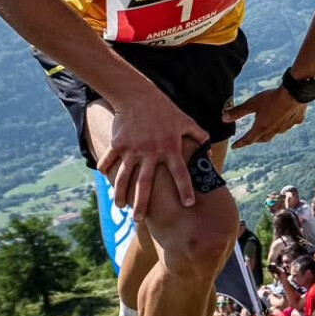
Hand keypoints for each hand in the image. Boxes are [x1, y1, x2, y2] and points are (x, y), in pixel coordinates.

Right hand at [99, 88, 207, 216]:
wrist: (138, 95)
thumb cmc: (165, 109)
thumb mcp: (185, 121)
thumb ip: (199, 137)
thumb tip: (209, 152)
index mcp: (170, 147)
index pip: (181, 173)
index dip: (185, 189)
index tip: (188, 204)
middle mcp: (151, 151)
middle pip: (146, 184)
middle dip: (142, 204)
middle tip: (140, 220)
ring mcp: (133, 149)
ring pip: (125, 177)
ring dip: (121, 194)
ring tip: (121, 206)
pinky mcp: (118, 144)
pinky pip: (110, 160)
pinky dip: (106, 170)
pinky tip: (105, 180)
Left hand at [222, 86, 306, 148]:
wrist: (295, 92)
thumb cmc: (272, 97)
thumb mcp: (252, 103)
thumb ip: (238, 112)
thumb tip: (223, 118)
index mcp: (262, 127)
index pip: (248, 139)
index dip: (240, 143)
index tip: (234, 146)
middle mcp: (274, 130)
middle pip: (263, 138)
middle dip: (255, 139)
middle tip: (250, 138)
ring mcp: (287, 126)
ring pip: (276, 132)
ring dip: (270, 132)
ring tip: (267, 127)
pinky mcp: (296, 120)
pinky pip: (289, 124)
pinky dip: (284, 123)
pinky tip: (285, 117)